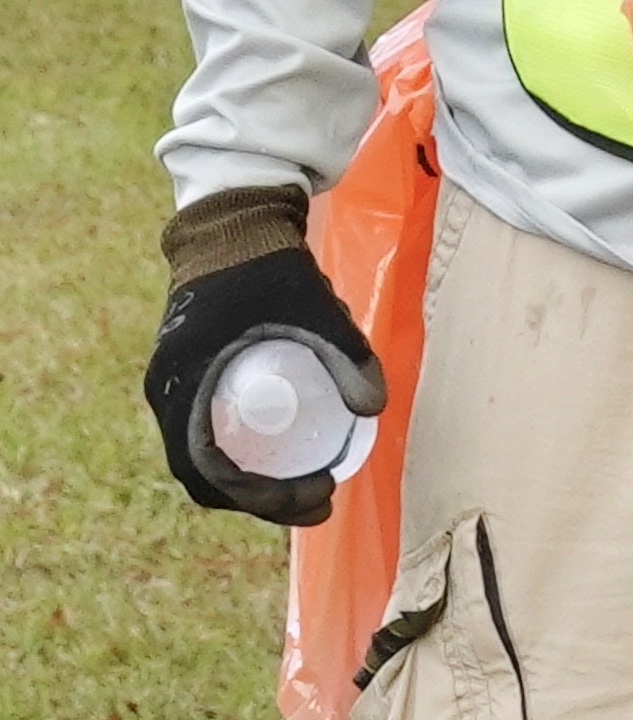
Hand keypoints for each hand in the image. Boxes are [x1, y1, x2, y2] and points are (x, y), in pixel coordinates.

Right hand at [146, 189, 385, 528]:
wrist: (234, 219)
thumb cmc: (267, 263)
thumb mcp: (311, 306)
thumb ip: (346, 350)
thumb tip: (375, 408)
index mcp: (184, 386)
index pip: (210, 473)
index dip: (260, 500)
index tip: (313, 500)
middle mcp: (170, 394)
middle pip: (208, 475)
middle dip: (262, 499)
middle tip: (319, 500)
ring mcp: (176, 384)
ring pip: (206, 458)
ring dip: (251, 481)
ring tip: (307, 485)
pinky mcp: (191, 372)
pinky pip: (207, 431)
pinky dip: (240, 453)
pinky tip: (281, 453)